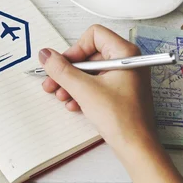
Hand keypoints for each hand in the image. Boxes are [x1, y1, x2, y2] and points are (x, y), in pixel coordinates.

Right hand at [39, 25, 156, 153]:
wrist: (136, 147)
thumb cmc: (122, 118)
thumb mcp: (84, 90)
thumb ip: (61, 70)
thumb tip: (46, 55)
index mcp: (125, 53)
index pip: (93, 35)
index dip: (75, 49)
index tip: (64, 65)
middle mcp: (127, 62)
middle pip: (89, 54)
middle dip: (69, 70)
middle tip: (53, 82)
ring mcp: (124, 77)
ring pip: (90, 71)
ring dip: (72, 83)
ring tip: (61, 96)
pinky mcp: (120, 91)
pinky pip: (96, 83)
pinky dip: (82, 92)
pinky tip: (73, 104)